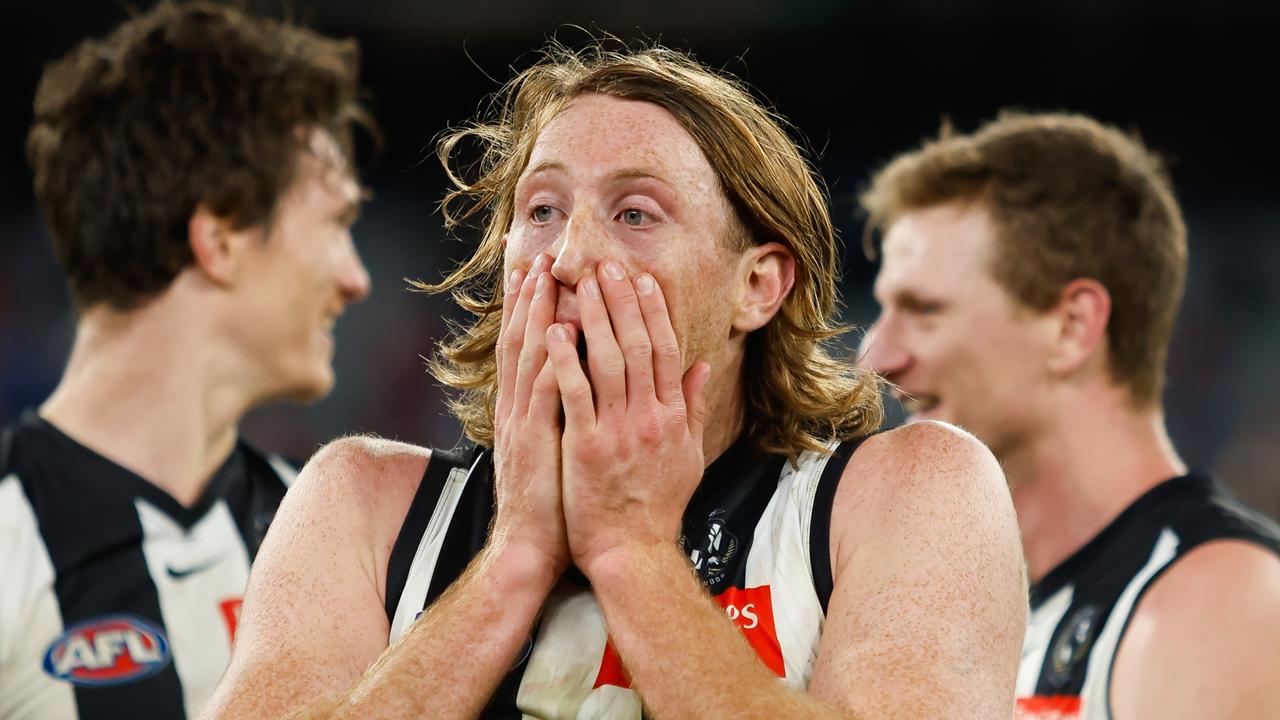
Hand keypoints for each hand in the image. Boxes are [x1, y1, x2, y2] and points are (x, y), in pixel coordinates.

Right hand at [491, 253, 568, 575]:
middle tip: (537, 256)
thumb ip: (564, 413)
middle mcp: (516, 409)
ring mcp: (522, 423)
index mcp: (523, 410)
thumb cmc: (551, 504)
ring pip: (529, 357)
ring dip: (537, 314)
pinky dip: (554, 358)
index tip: (538, 272)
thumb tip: (576, 386)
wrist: (529, 550)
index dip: (530, 309)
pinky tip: (563, 331)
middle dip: (528, 298)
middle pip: (520, 341)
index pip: (526, 348)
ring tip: (546, 277)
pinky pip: (546, 391)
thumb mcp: (556, 449)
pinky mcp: (535, 441)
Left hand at [545, 261, 710, 576]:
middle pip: (638, 346)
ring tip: (578, 284)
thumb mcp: (687, 456)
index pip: (666, 351)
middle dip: (621, 302)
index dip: (654, 312)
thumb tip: (702, 367)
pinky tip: (553, 331)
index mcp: (672, 417)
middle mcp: (649, 417)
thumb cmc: (657, 507)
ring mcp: (618, 431)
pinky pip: (575, 394)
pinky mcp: (586, 447)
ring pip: (607, 361)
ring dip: (593, 319)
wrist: (631, 552)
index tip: (641, 280)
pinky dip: (565, 360)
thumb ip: (694, 408)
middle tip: (607, 266)